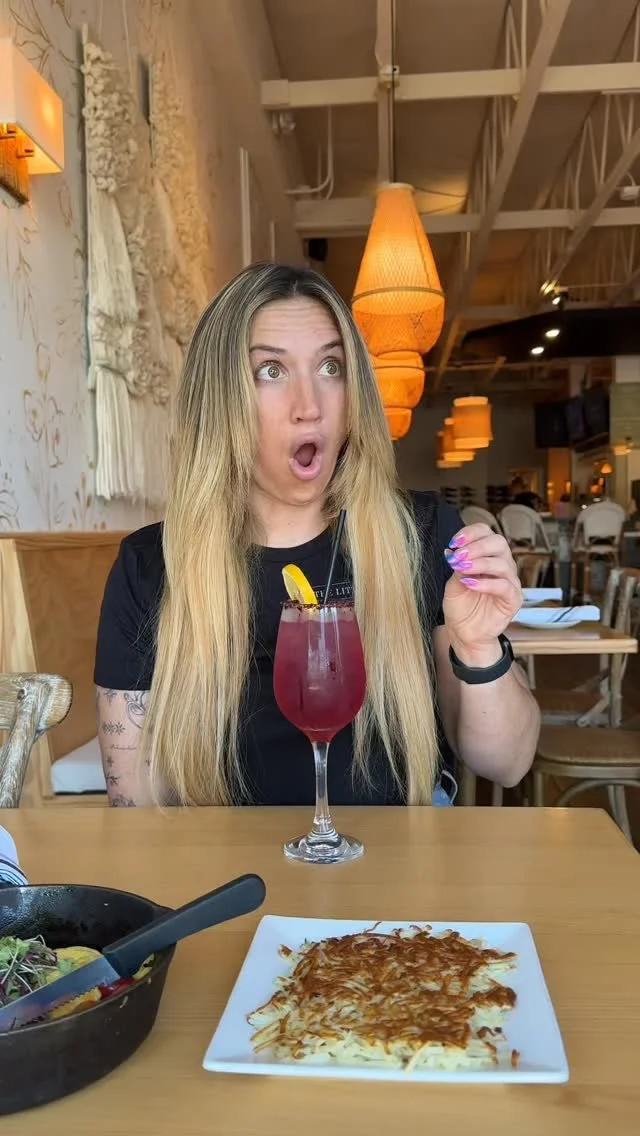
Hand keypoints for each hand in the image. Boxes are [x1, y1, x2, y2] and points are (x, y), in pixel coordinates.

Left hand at [442, 523, 521, 666]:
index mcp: (487, 556)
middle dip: (477, 546)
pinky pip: (505, 586)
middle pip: (499, 543)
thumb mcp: (452, 584)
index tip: (454, 542)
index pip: (486, 533)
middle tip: (459, 556)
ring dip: (479, 563)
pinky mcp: (513, 599)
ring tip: (462, 569)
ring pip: (502, 563)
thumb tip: (452, 551)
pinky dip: (487, 583)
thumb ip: (456, 567)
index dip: (471, 533)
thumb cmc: (461, 606)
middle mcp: (502, 565)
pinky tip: (470, 583)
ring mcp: (510, 581)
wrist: (464, 632)